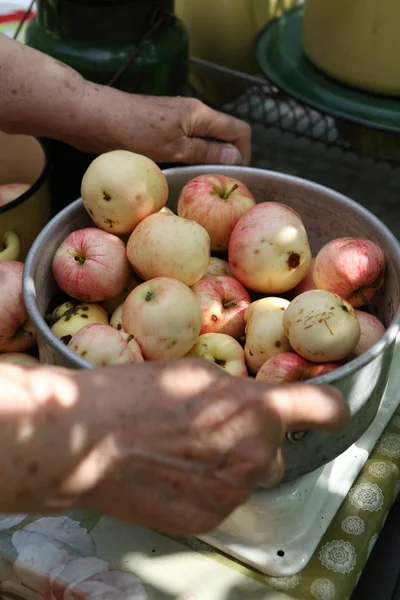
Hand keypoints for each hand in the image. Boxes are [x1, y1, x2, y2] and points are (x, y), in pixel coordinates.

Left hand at [0, 35, 249, 165]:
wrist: (92, 116)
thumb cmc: (132, 131)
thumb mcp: (173, 148)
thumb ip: (205, 152)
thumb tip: (236, 157)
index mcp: (200, 114)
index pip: (239, 130)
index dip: (245, 152)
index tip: (237, 175)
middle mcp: (192, 113)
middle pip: (223, 135)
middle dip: (226, 158)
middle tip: (218, 184)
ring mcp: (175, 120)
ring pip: (203, 140)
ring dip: (206, 159)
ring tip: (200, 183)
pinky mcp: (159, 127)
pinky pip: (184, 143)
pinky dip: (188, 157)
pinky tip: (178, 172)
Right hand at [70, 359, 348, 535]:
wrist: (86, 439)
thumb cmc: (136, 394)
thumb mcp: (198, 372)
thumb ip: (238, 391)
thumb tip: (250, 400)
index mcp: (258, 410)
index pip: (326, 410)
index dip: (327, 408)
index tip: (320, 409)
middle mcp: (255, 456)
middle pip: (277, 451)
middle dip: (255, 440)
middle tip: (214, 428)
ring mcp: (232, 493)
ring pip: (248, 477)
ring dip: (230, 466)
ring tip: (184, 451)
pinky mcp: (207, 519)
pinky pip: (223, 499)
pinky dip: (207, 488)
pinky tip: (173, 472)